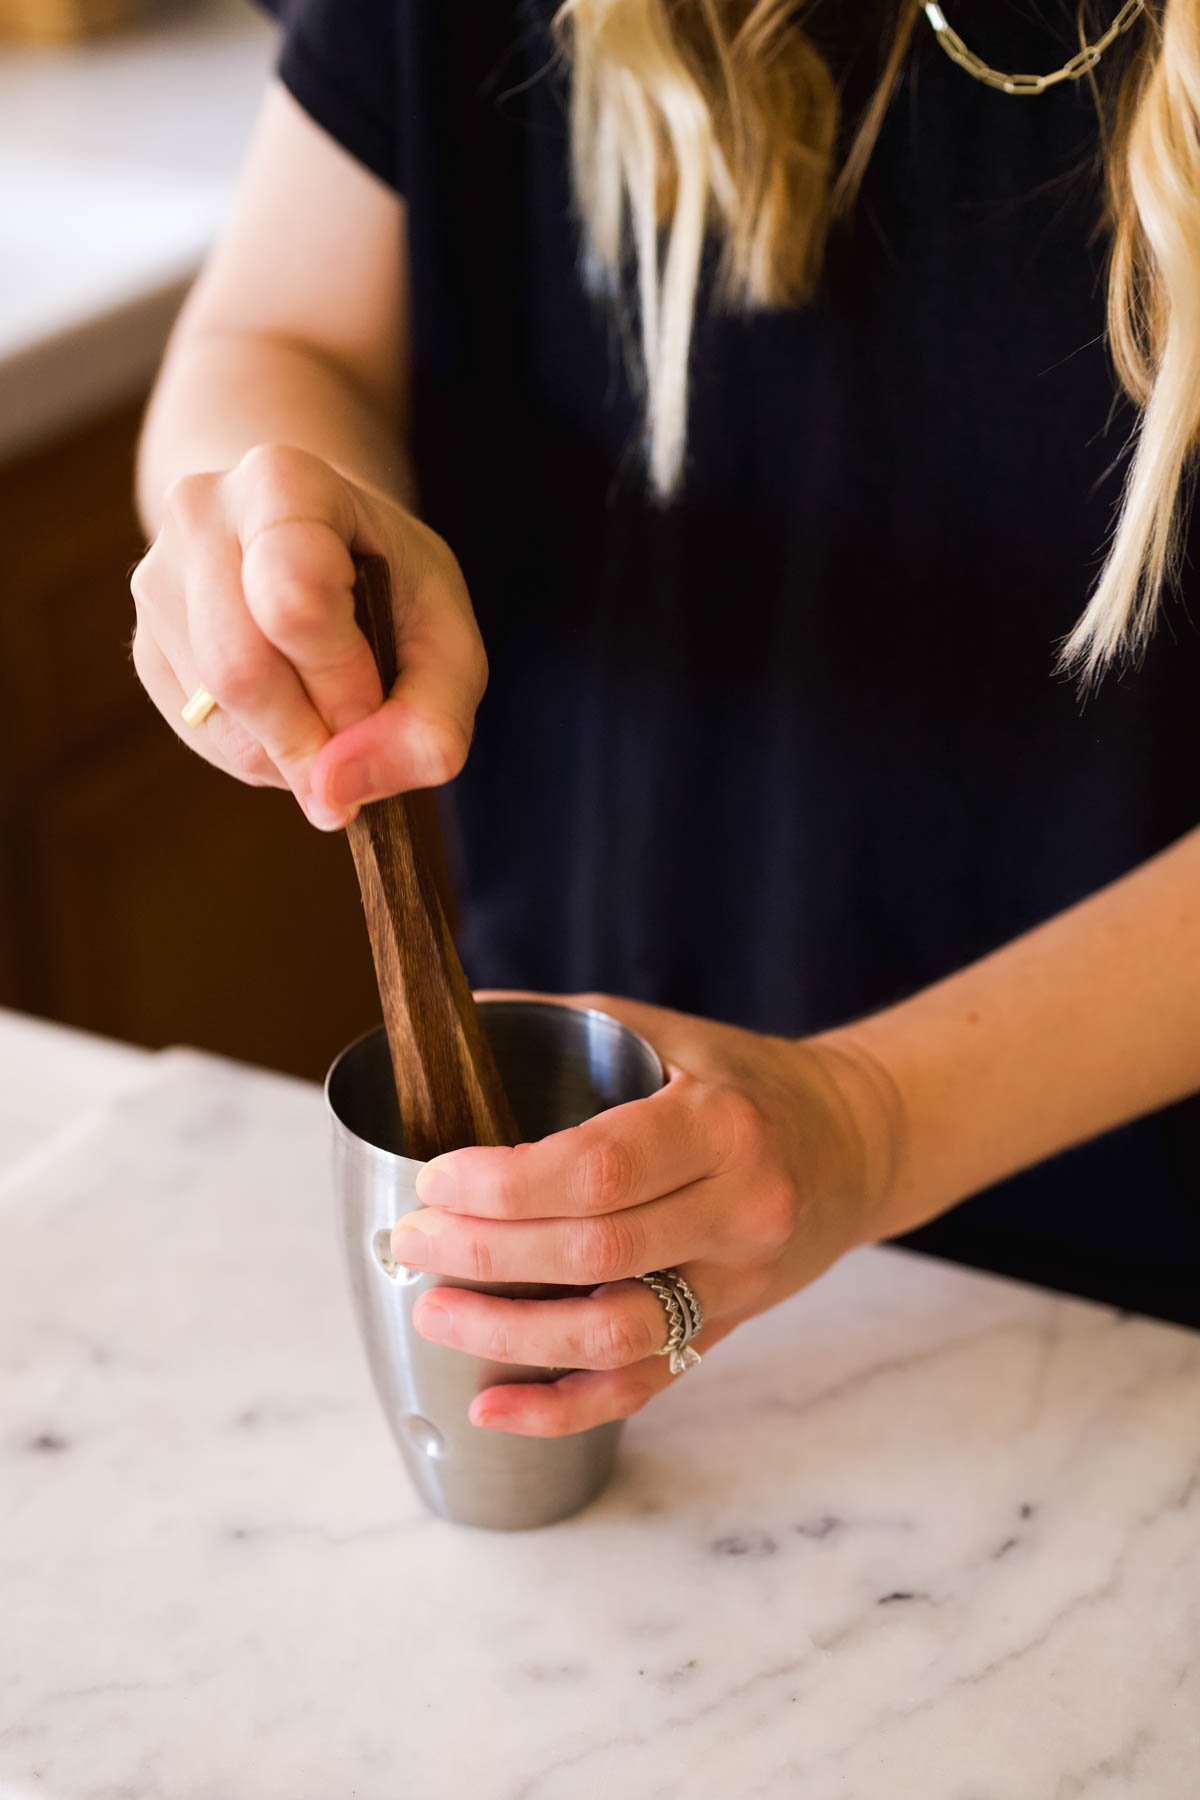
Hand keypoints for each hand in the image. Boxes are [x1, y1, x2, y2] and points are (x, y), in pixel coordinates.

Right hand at [129, 443, 486, 827]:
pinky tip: (296, 718)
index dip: (344, 678)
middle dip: (315, 733)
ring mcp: (157, 580)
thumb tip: (334, 797)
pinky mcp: (144, 646)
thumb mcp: (449, 639)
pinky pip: (201, 736)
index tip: (380, 696)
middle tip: (362, 734)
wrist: (318, 539)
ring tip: (335, 712)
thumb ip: (430, 723)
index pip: (294, 600)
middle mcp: (200, 515)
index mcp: (283, 480)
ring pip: (220, 714)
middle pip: (241, 668)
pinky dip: (264, 755)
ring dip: (294, 751)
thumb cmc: (392, 586)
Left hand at [390, 991, 900, 1436]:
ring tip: (433, 1310)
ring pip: (616, 1335)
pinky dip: (562, 1408)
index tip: (434, 1180)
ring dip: (511, 1335)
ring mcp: (738, 1283)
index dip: (506, 1186)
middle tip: (412, 1240)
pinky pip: (641, 1387)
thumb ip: (562, 1026)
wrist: (849, 1142)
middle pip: (596, 1254)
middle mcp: (740, 1210)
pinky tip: (492, 1404)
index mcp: (720, 1125)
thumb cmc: (738, 1079)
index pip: (600, 1169)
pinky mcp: (726, 1330)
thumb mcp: (664, 1030)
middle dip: (486, 1254)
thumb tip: (448, 1028)